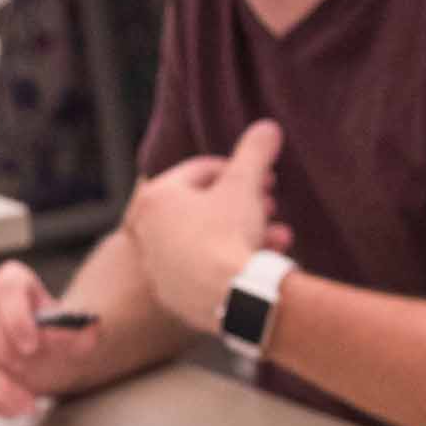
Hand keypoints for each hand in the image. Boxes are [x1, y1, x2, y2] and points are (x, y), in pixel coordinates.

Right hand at [0, 259, 107, 418]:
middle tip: (23, 370)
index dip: (16, 316)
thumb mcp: (74, 339)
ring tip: (24, 404)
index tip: (31, 346)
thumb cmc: (53, 343)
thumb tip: (88, 330)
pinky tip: (8, 409)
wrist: (41, 360)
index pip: (7, 286)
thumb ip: (81, 333)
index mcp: (12, 281)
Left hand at [126, 119, 297, 333]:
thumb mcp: (245, 184)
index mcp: (154, 198)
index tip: (266, 178)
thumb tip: (267, 127)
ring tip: (280, 235)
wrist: (230, 297)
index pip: (200, 171)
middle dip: (244, 202)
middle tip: (272, 204)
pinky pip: (205, 269)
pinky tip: (262, 260)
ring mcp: (156, 265)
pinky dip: (231, 261)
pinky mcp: (171, 294)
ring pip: (208, 239)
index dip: (239, 169)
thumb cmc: (229, 233)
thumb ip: (255, 152)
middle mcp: (145, 231)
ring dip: (247, 232)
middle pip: (203, 207)